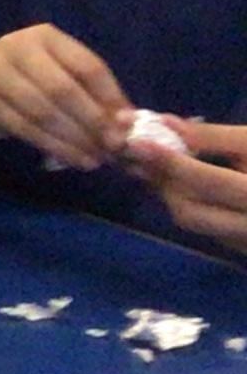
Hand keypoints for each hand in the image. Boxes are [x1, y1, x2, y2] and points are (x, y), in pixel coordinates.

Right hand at [0, 24, 134, 168]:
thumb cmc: (25, 80)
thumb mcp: (56, 73)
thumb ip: (89, 91)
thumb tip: (128, 121)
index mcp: (45, 36)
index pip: (87, 66)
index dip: (111, 98)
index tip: (129, 126)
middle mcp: (17, 47)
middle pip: (64, 88)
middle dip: (93, 121)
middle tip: (115, 147)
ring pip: (44, 111)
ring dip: (74, 139)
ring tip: (96, 159)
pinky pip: (24, 127)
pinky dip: (53, 146)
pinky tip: (74, 160)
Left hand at [130, 117, 246, 251]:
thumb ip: (212, 138)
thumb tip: (164, 124)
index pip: (206, 183)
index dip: (170, 162)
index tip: (138, 140)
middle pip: (190, 212)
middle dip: (163, 182)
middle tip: (143, 152)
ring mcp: (246, 245)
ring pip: (195, 224)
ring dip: (170, 194)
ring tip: (156, 164)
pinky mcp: (243, 250)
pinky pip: (207, 229)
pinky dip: (189, 204)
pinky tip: (179, 183)